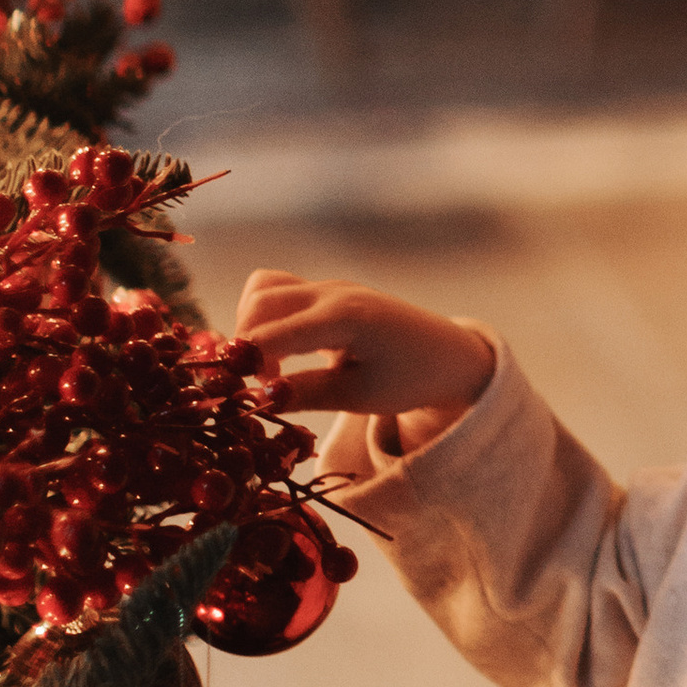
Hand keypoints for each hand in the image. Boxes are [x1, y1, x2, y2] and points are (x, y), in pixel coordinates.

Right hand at [234, 271, 491, 446]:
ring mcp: (329, 287)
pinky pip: (279, 290)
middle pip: (260, 301)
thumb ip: (306, 394)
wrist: (449, 355)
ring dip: (253, 324)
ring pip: (264, 288)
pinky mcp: (327, 292)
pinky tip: (283, 352)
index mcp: (345, 318)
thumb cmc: (411, 379)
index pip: (272, 332)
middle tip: (264, 384)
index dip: (244, 363)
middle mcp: (333, 292)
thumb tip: (255, 399)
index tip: (237, 394)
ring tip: (272, 367)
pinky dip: (266, 316)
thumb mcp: (360, 397)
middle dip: (246, 343)